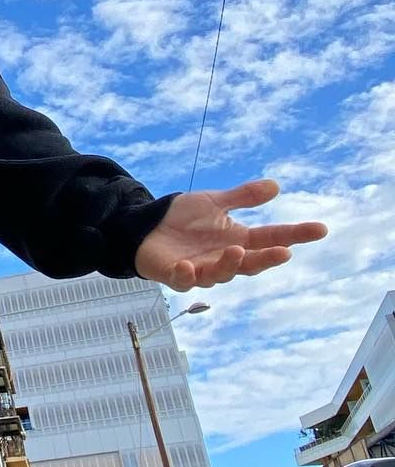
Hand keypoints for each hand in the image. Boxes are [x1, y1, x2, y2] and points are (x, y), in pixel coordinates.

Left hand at [133, 178, 326, 290]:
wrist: (146, 226)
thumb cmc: (181, 218)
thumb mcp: (213, 202)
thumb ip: (242, 197)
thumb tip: (275, 186)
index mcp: (238, 240)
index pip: (272, 238)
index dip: (296, 235)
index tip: (320, 229)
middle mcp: (224, 258)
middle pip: (251, 263)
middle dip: (267, 259)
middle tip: (283, 252)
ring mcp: (201, 269)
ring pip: (220, 274)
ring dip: (229, 265)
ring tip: (236, 251)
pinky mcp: (176, 275)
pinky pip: (183, 280)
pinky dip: (186, 275)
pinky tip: (188, 266)